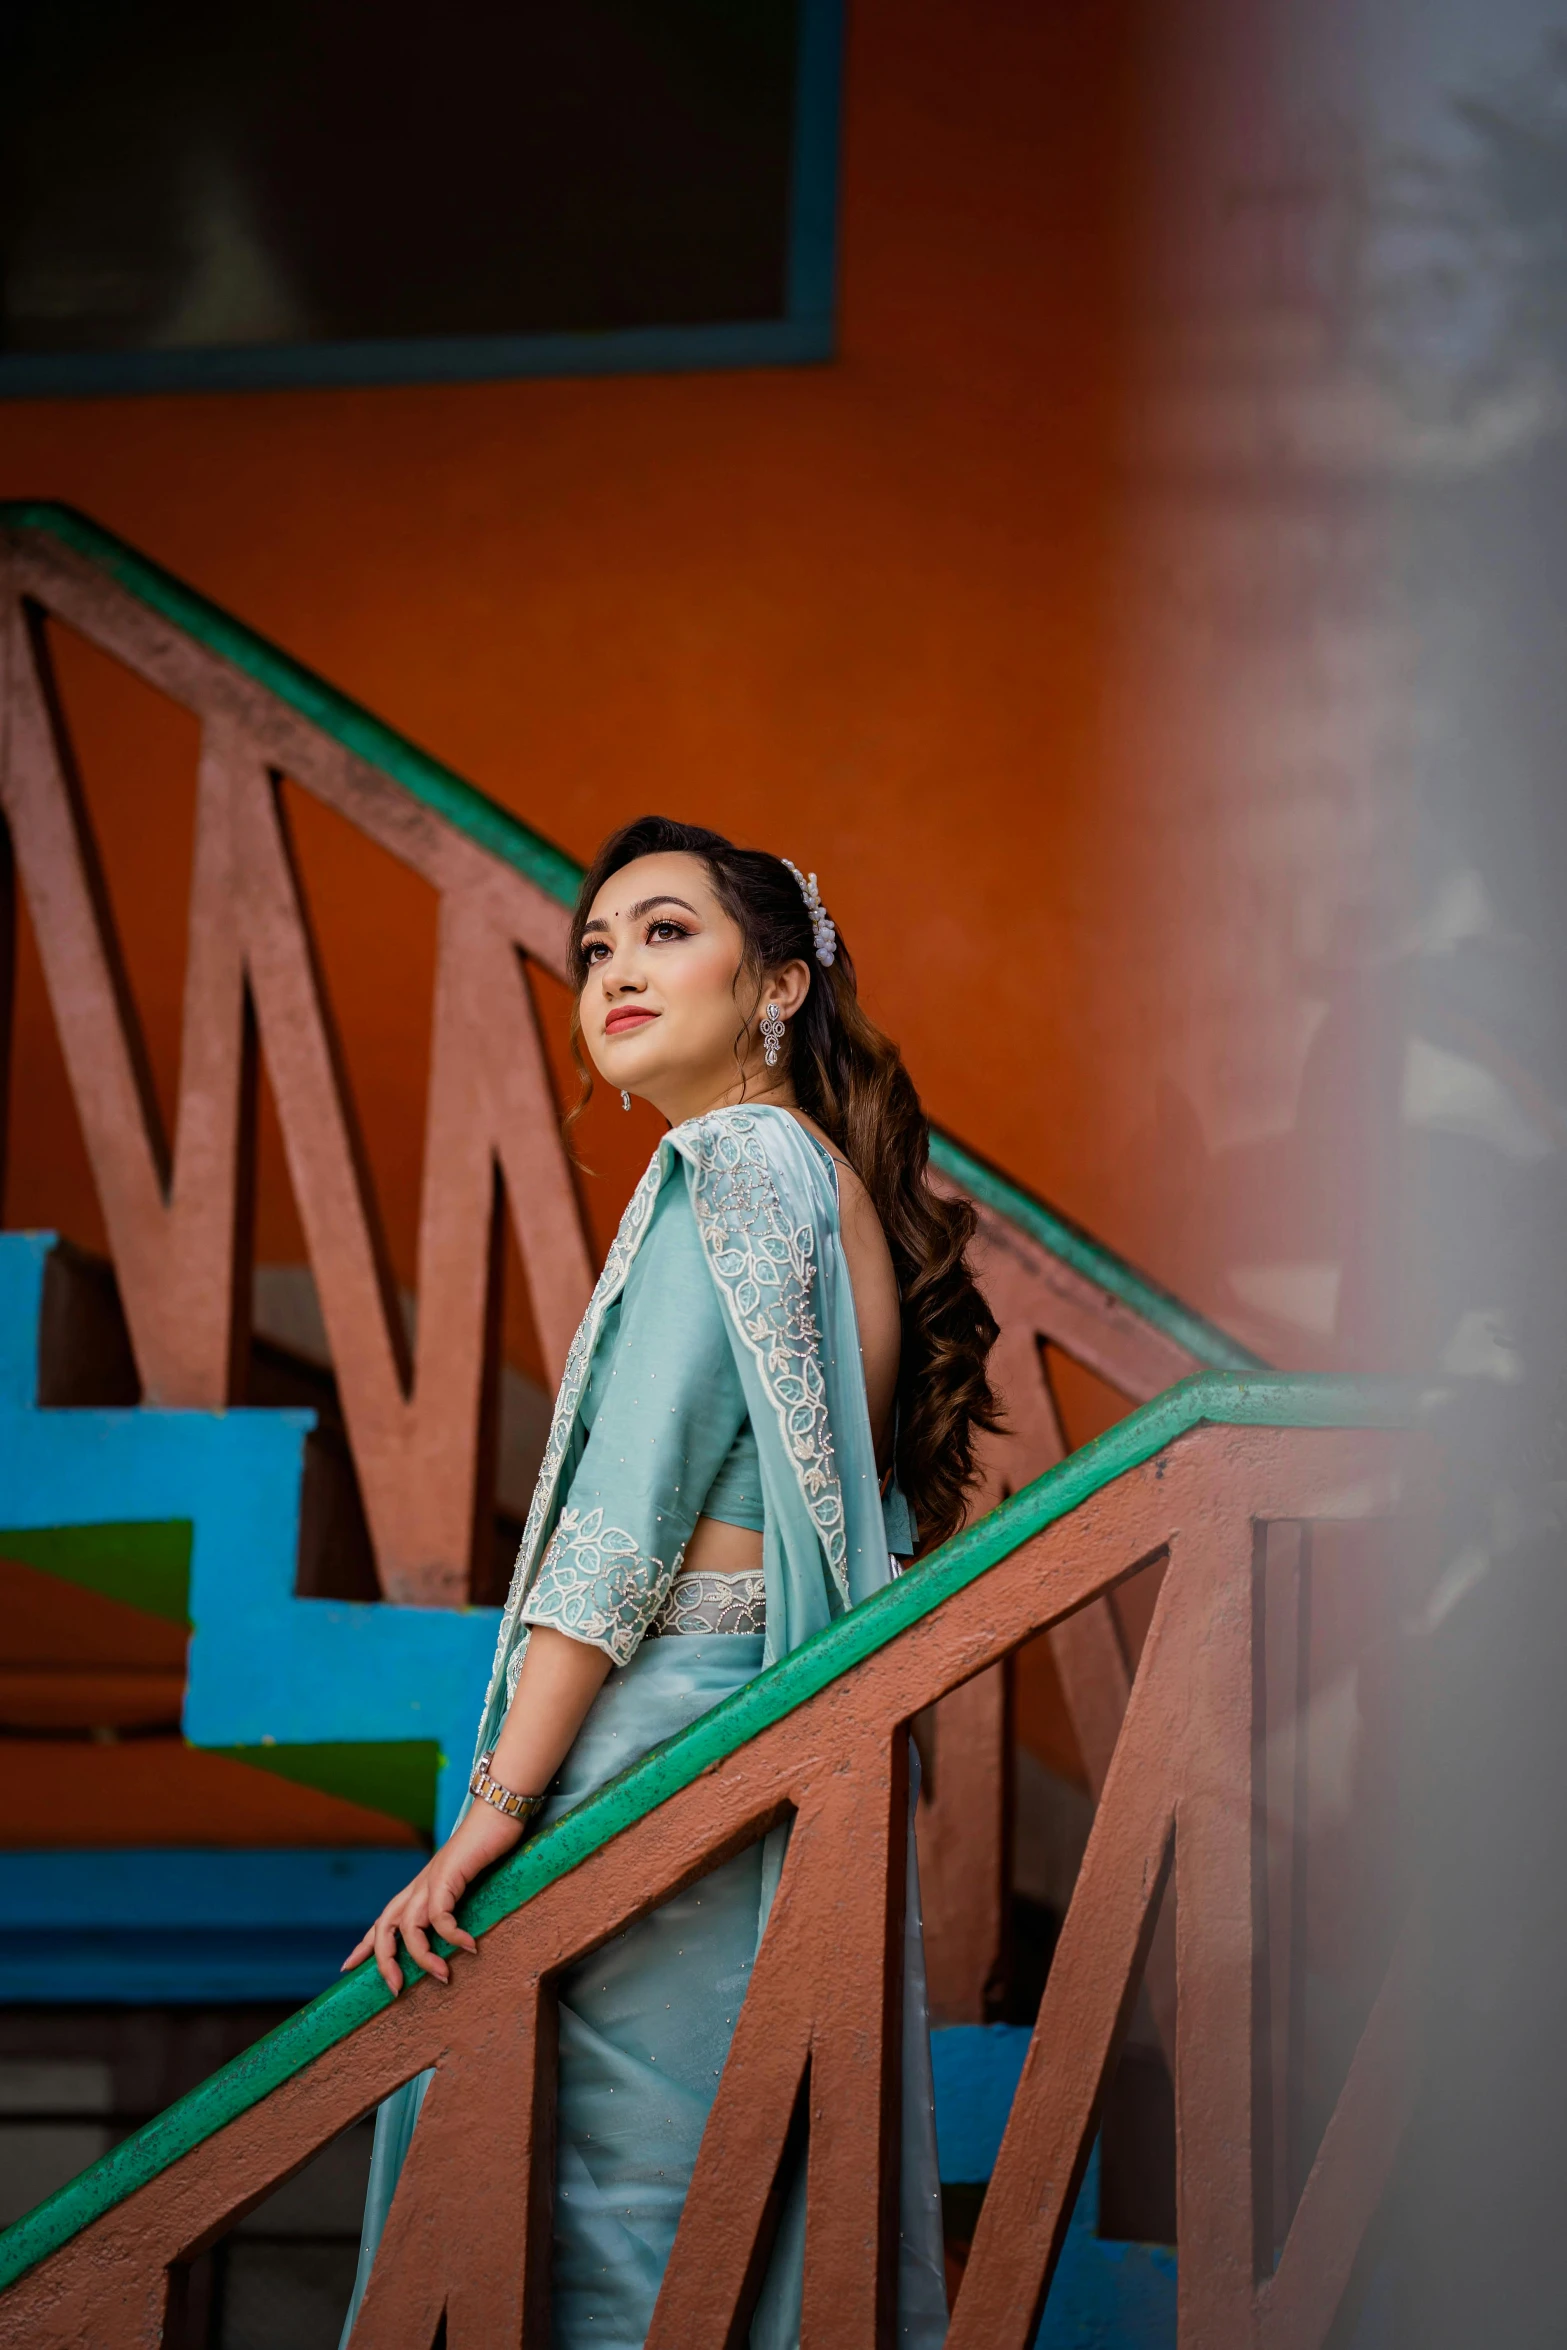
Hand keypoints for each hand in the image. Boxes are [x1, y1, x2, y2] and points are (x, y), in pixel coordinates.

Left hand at [341, 1802, 524, 1996]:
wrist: (497, 1813)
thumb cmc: (485, 1847)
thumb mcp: (465, 1882)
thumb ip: (454, 1902)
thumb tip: (456, 1933)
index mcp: (419, 1887)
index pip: (383, 1920)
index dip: (365, 1945)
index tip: (347, 1967)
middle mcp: (419, 1885)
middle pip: (385, 1926)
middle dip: (384, 1961)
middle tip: (396, 1989)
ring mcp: (431, 1880)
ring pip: (410, 1927)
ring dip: (424, 1958)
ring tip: (443, 1975)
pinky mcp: (448, 1876)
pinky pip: (440, 1916)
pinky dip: (452, 1936)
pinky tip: (469, 1945)